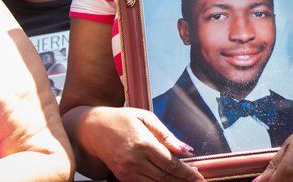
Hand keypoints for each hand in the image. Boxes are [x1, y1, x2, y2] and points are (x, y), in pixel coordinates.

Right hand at [85, 107, 203, 181]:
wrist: (93, 129)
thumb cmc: (121, 119)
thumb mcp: (146, 117)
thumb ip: (166, 135)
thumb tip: (186, 149)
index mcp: (143, 143)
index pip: (171, 163)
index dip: (187, 173)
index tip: (199, 177)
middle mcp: (135, 160)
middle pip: (165, 177)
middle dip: (183, 180)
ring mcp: (127, 171)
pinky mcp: (122, 177)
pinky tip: (169, 180)